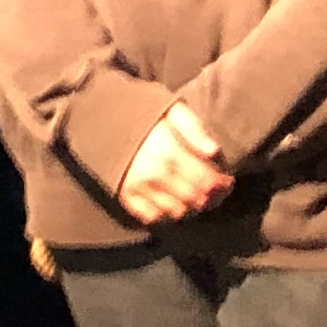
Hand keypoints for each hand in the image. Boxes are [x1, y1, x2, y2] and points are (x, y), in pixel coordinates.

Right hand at [116, 103, 236, 223]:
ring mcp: (139, 188)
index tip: (227, 180)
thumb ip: (194, 129)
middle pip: (196, 199)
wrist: (99, 117)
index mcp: (170, 152)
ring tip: (195, 196)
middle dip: (212, 198)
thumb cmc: (141, 112)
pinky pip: (154, 217)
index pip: (207, 180)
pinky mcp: (126, 196)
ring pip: (178, 212)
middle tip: (216, 192)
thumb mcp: (170, 109)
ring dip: (191, 207)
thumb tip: (214, 151)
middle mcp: (155, 174)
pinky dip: (167, 214)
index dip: (222, 184)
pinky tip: (172, 202)